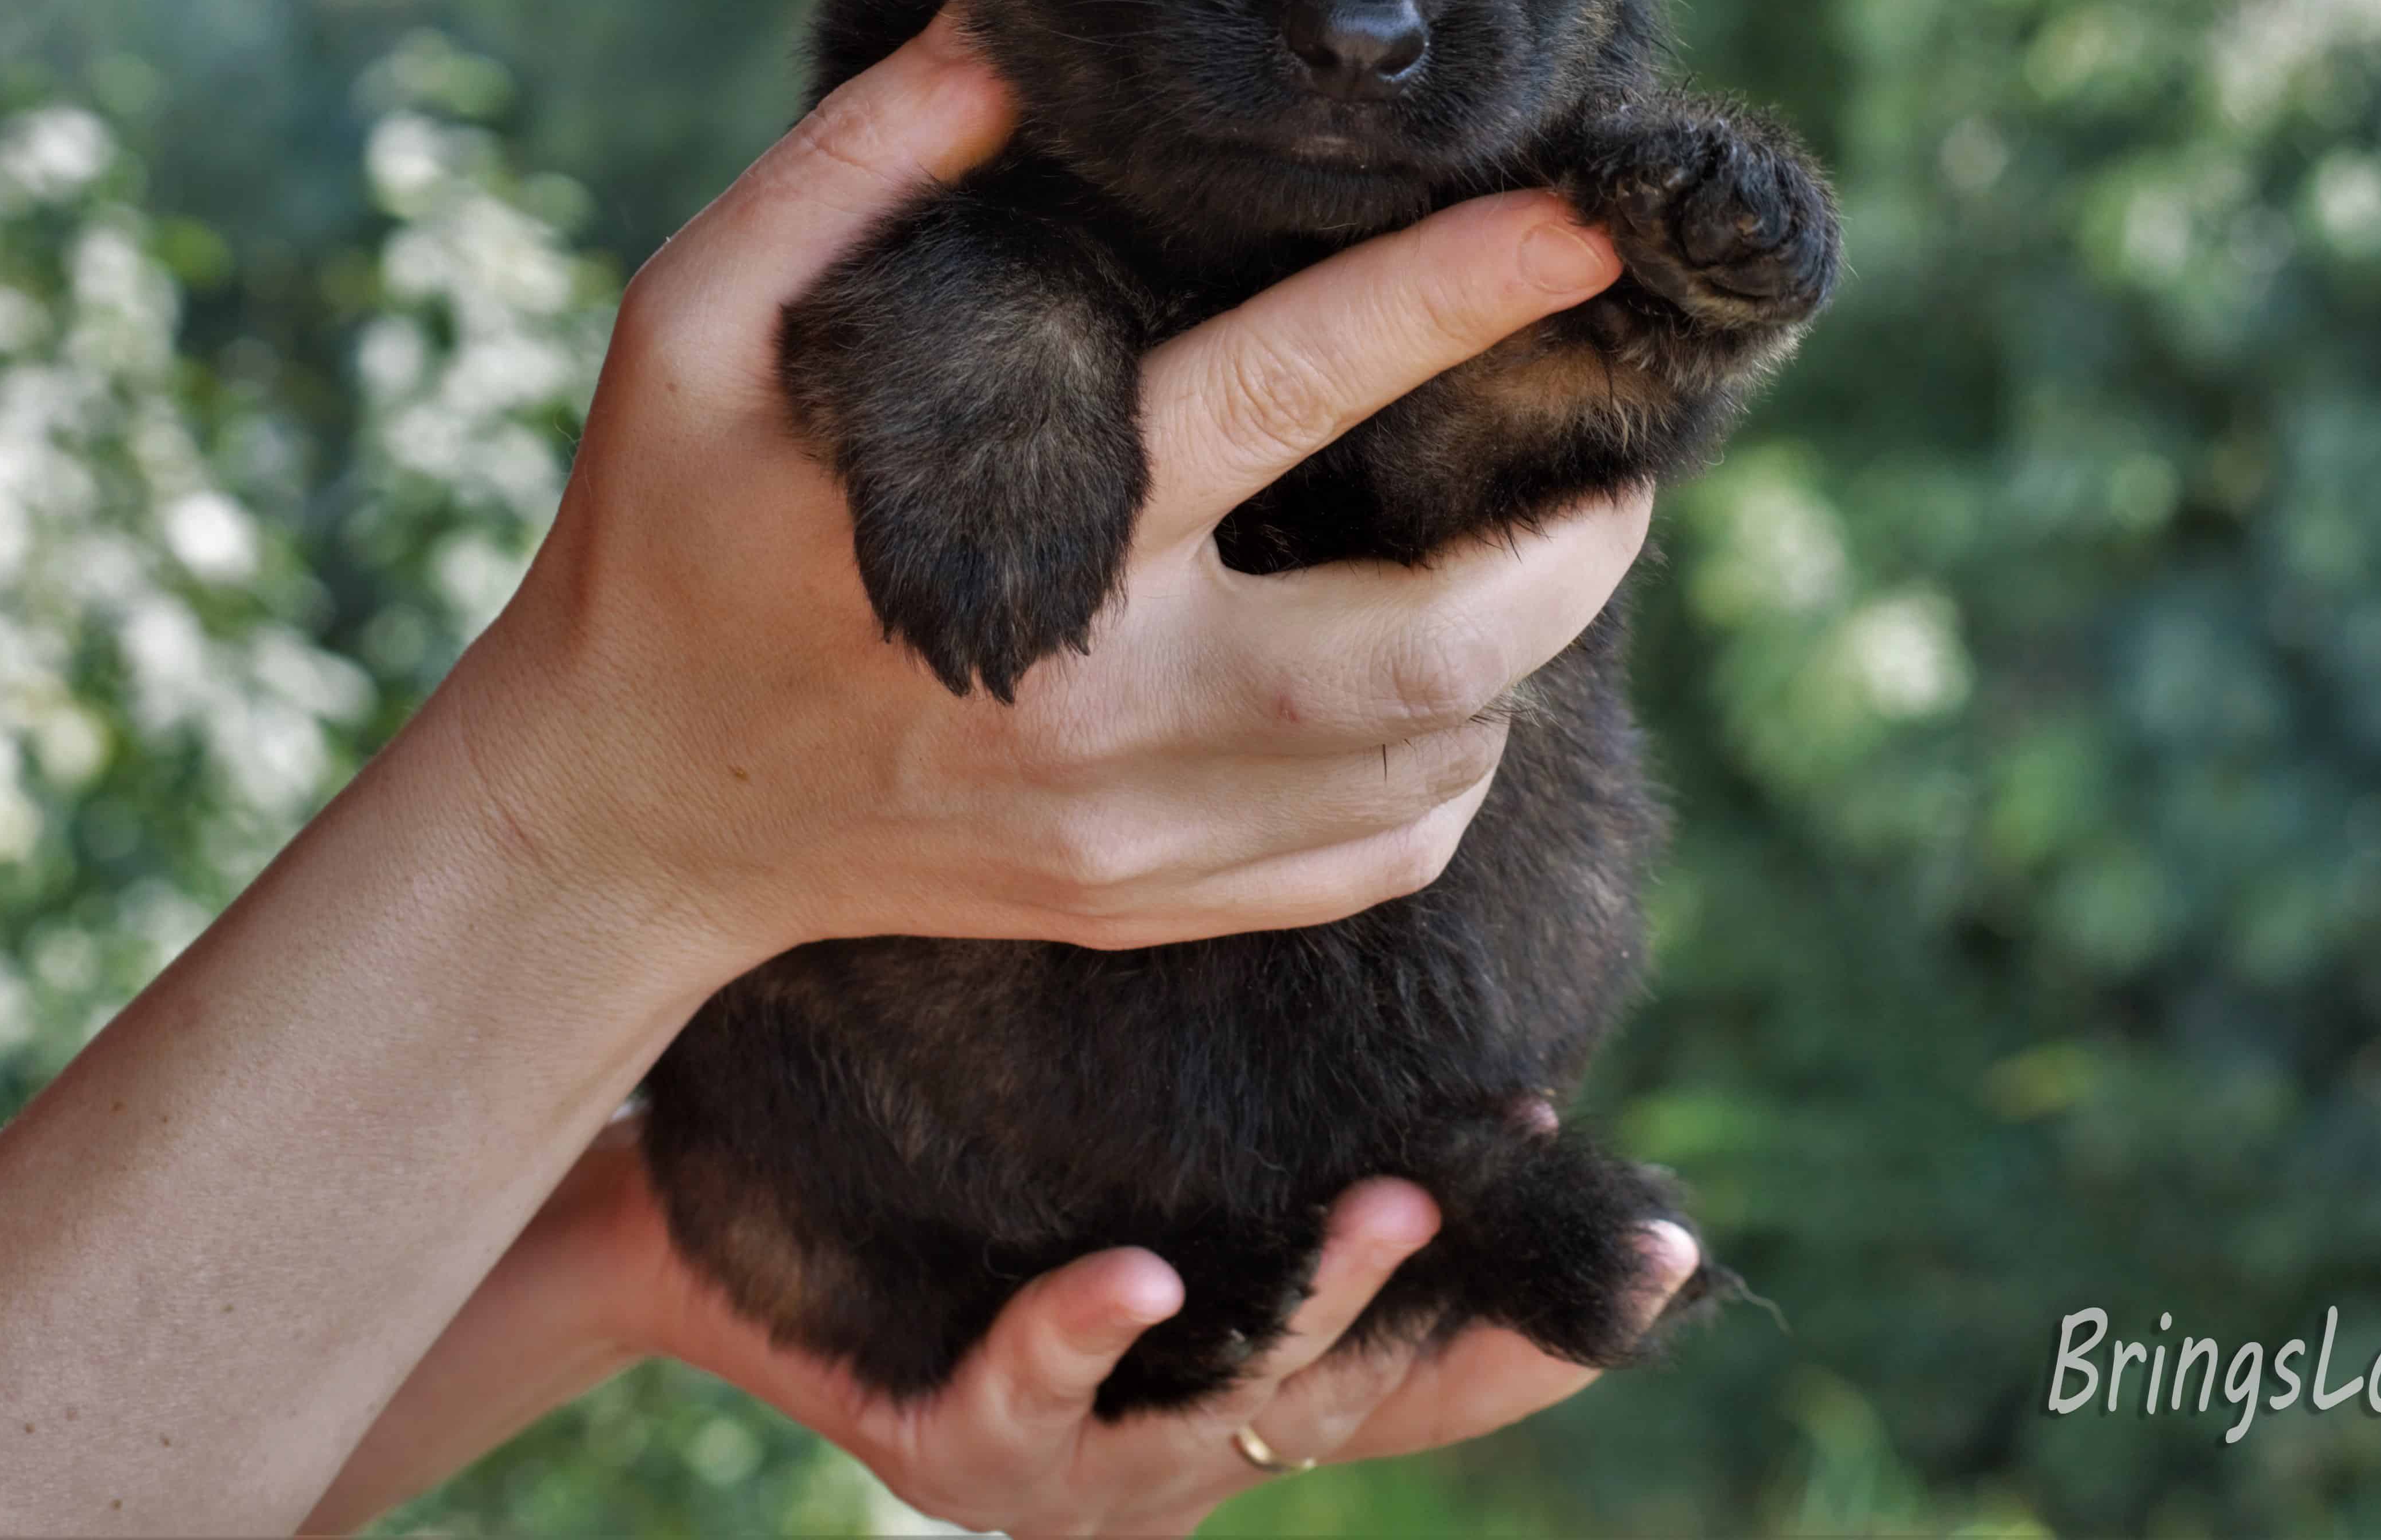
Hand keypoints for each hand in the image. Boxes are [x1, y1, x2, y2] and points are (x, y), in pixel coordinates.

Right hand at [445, 5, 1650, 963]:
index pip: (1292, 392)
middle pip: (1437, 650)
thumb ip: (856, 167)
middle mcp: (1107, 712)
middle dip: (1574, 544)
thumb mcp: (695, 322)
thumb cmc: (666, 540)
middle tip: (1613, 453)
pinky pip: (1378, 863)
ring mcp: (1135, 835)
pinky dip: (1448, 772)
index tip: (1582, 223)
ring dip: (1519, 653)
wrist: (617, 814)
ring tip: (1524, 549)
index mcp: (1025, 543)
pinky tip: (1429, 692)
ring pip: (1435, 765)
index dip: (1457, 292)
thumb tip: (1018, 41)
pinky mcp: (1143, 908)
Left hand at [614, 1141, 1701, 1539]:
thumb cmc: (947, 1193)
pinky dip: (1088, 1335)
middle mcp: (1182, 1451)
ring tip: (1386, 1200)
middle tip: (1540, 1189)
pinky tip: (1136, 1276)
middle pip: (1367, 1404)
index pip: (1437, 1379)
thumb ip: (1253, 1125)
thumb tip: (1383, 913)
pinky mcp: (951, 1448)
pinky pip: (1035, 1394)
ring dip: (1320, 1302)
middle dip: (1472, 1320)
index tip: (1665, 1247)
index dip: (1550, 1328)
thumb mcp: (1133, 1163)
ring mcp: (1075, 1466)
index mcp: (1246, 1384)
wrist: (715, 1240)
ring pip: (1232, 1405)